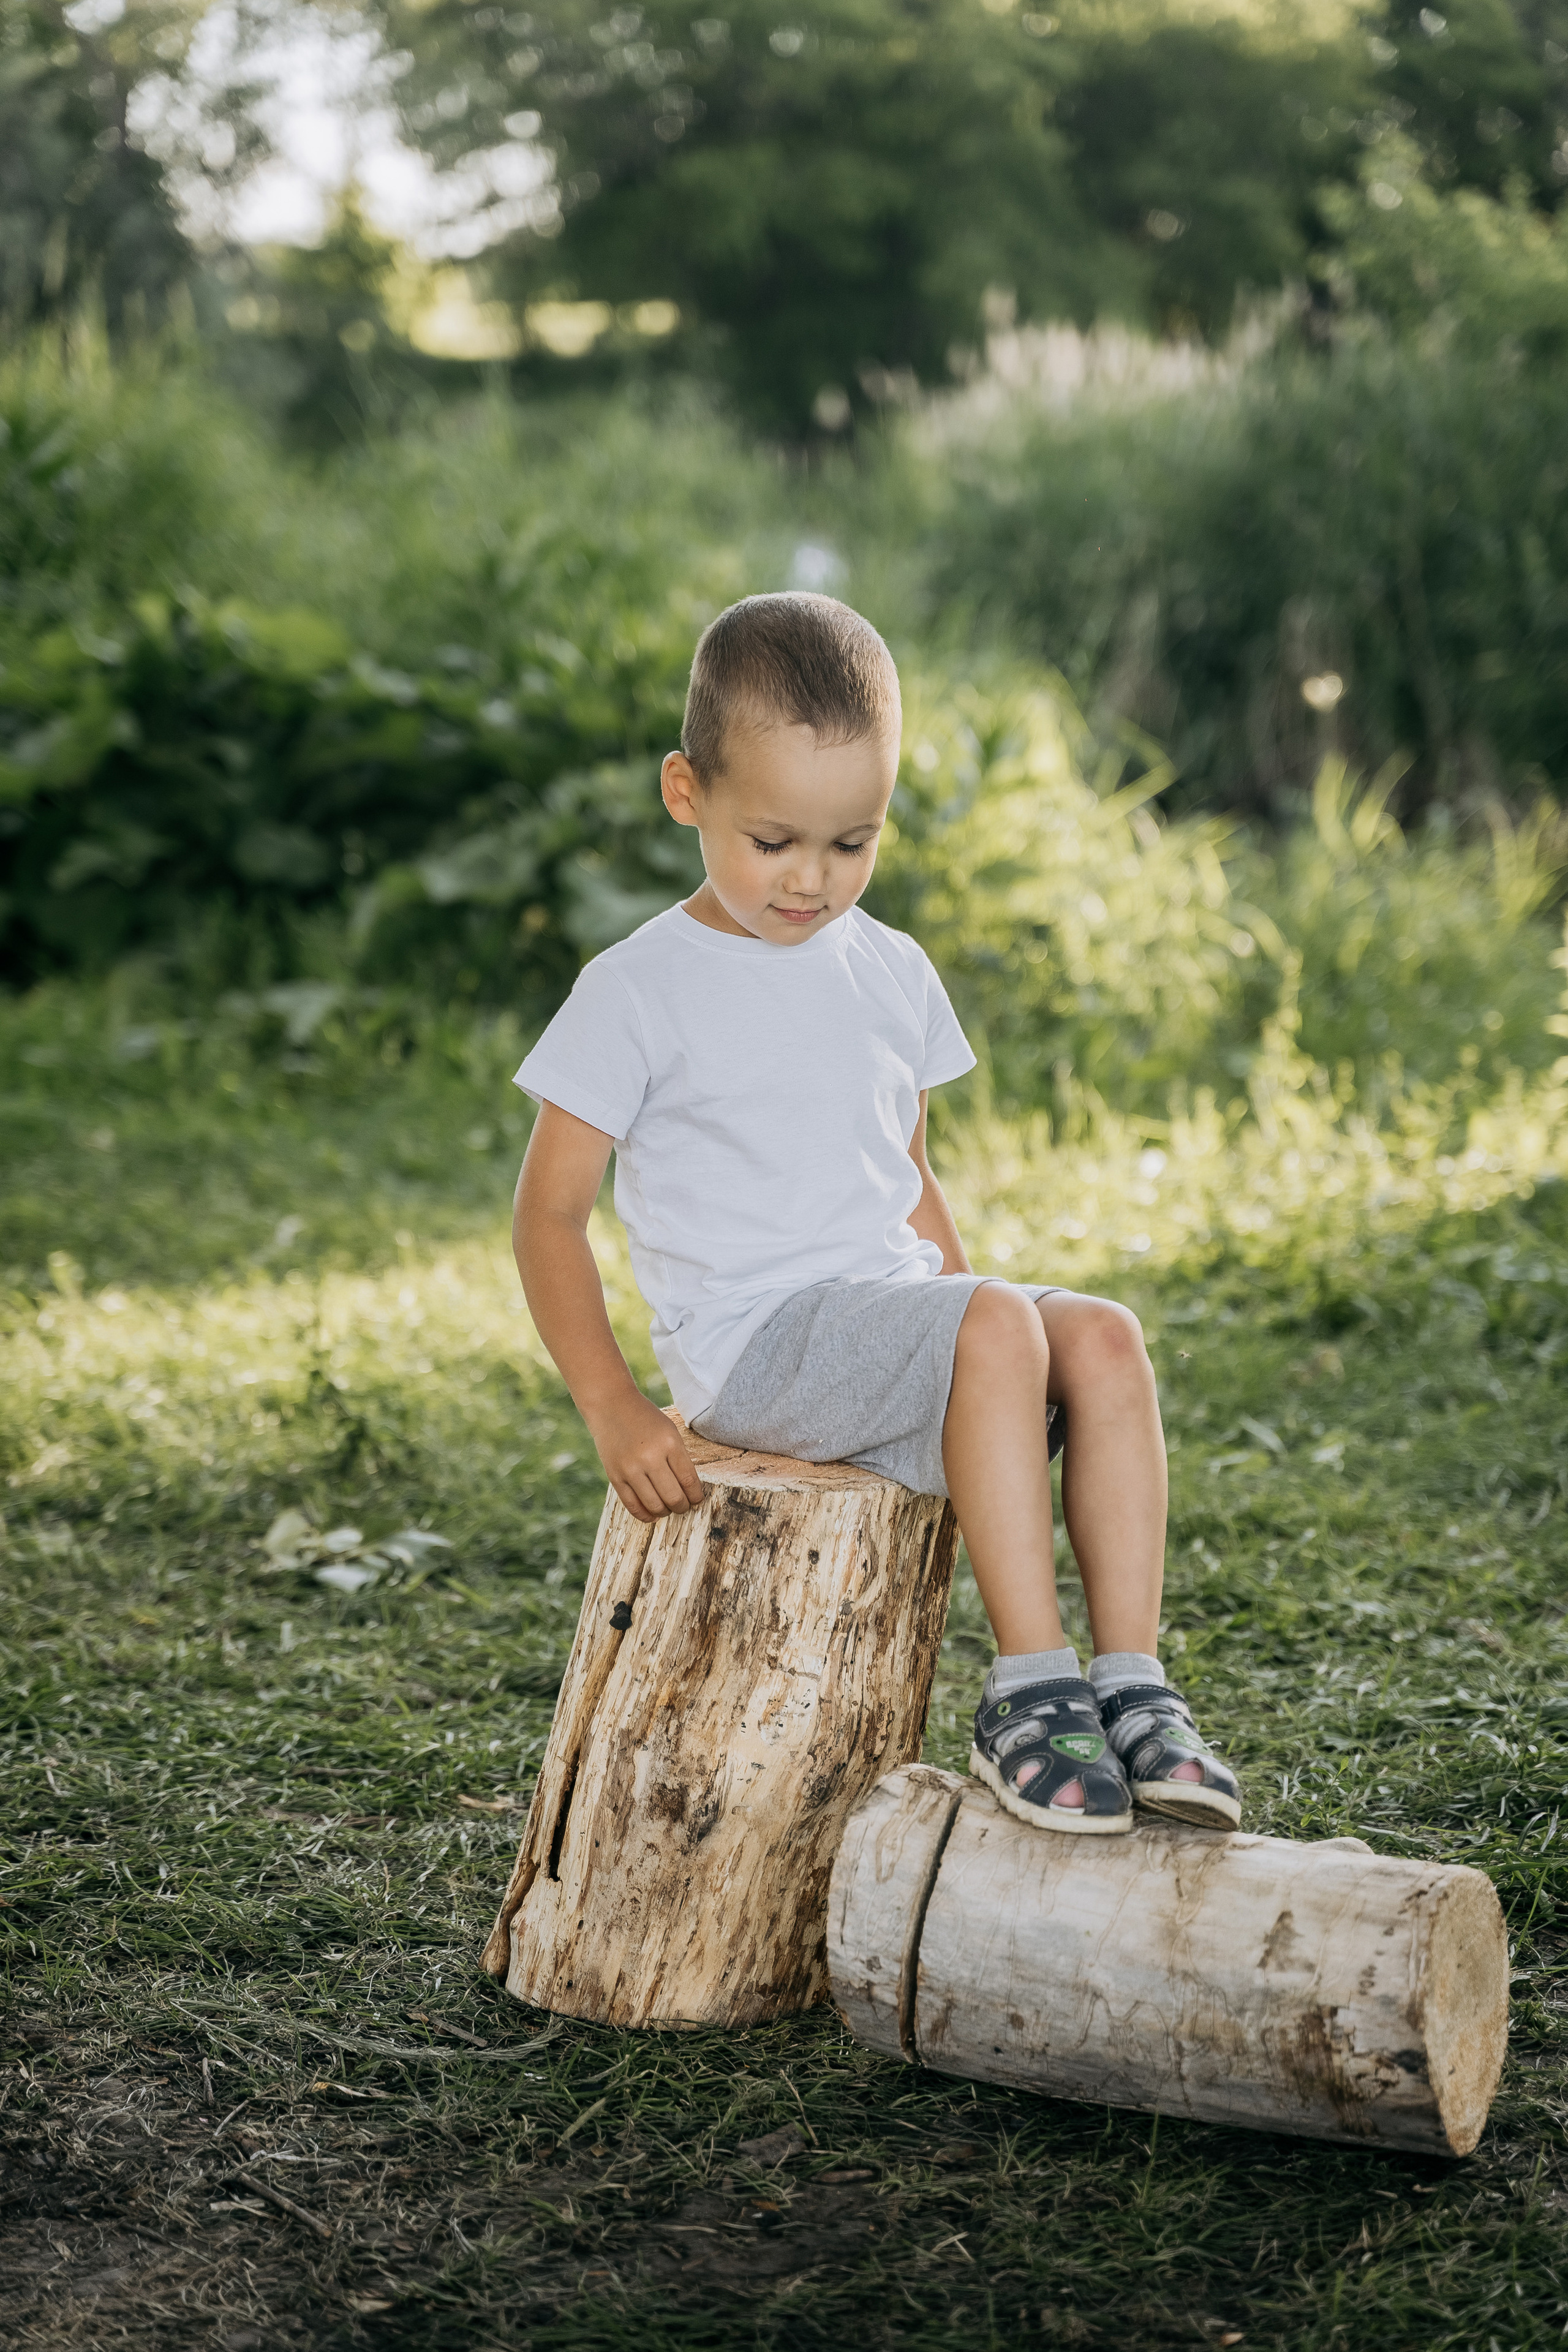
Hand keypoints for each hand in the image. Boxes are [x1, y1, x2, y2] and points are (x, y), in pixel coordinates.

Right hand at [584, 1390, 705, 1523]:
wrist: (611, 1407)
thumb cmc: (646, 1419)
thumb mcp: (670, 1431)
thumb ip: (680, 1459)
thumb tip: (689, 1491)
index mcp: (669, 1443)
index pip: (689, 1481)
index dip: (696, 1496)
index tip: (697, 1500)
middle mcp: (650, 1457)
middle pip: (674, 1497)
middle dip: (683, 1507)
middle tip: (684, 1506)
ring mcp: (630, 1469)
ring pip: (655, 1506)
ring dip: (666, 1512)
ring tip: (668, 1508)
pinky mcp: (615, 1477)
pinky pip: (632, 1506)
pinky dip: (646, 1515)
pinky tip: (653, 1514)